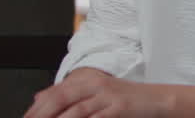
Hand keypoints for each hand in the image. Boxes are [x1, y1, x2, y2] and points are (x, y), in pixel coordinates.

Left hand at [25, 69, 172, 117]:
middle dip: (42, 115)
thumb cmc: (125, 99)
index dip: (36, 109)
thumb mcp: (96, 92)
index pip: (55, 93)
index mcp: (88, 80)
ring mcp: (108, 96)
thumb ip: (68, 94)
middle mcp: (96, 85)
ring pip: (76, 111)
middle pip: (61, 99)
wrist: (157, 100)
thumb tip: (37, 99)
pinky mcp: (119, 107)